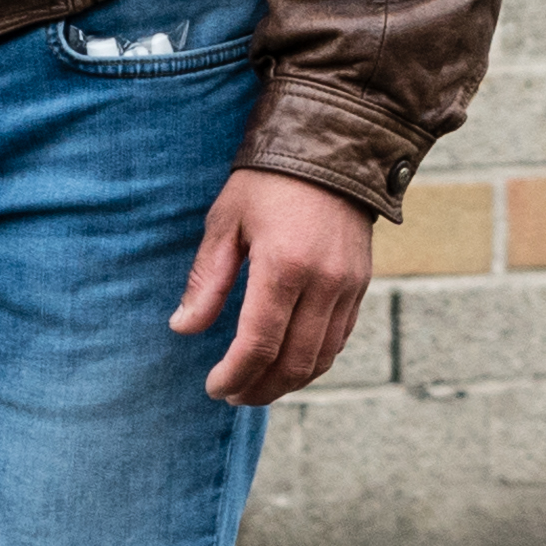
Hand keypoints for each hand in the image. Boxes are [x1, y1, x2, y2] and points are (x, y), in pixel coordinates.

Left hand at [170, 169, 374, 407]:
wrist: (331, 149)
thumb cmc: (267, 182)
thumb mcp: (225, 221)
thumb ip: (206, 279)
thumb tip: (183, 328)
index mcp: (284, 265)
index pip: (258, 343)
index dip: (234, 374)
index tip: (214, 388)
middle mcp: (323, 282)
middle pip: (294, 362)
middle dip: (260, 388)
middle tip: (232, 395)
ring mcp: (348, 286)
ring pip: (321, 358)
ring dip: (288, 382)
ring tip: (256, 387)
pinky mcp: (361, 285)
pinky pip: (338, 339)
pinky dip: (313, 361)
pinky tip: (287, 363)